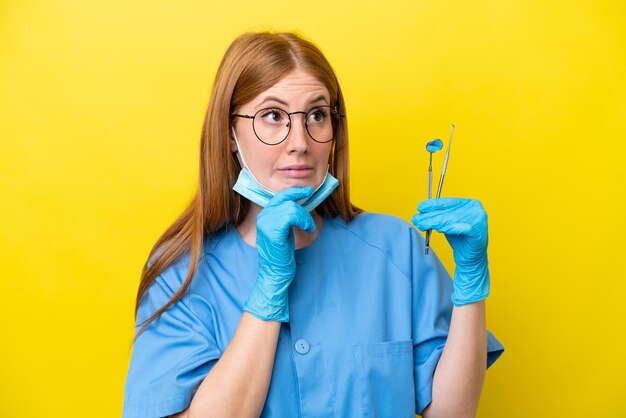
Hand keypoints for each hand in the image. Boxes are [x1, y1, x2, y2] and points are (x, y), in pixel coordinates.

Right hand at [243, 186, 315, 321]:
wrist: (275, 273)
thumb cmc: (281, 254)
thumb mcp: (283, 230)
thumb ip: (286, 216)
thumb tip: (300, 201)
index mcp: (264, 215)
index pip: (280, 196)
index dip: (295, 191)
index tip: (308, 191)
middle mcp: (263, 217)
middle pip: (287, 200)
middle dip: (303, 208)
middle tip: (309, 222)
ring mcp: (266, 224)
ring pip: (291, 207)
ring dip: (305, 218)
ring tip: (308, 228)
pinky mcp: (273, 232)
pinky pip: (291, 216)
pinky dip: (304, 221)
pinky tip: (307, 230)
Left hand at [411, 197, 489, 305]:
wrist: (471, 258)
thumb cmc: (460, 239)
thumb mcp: (447, 223)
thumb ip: (438, 216)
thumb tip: (420, 212)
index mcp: (469, 203)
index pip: (448, 201)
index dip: (432, 204)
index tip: (420, 207)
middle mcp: (476, 209)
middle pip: (448, 211)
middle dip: (430, 216)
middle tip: (416, 219)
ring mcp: (479, 220)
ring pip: (451, 219)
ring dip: (434, 222)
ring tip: (422, 225)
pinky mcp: (478, 232)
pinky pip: (460, 228)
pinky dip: (449, 228)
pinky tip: (439, 229)